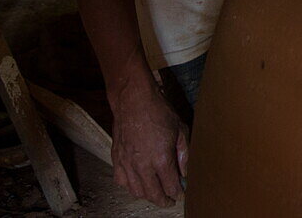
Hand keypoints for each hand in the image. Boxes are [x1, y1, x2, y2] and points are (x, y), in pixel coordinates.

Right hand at [108, 72, 189, 206]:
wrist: (134, 101)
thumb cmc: (159, 112)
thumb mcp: (181, 130)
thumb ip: (184, 154)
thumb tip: (184, 172)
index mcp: (161, 159)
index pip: (170, 186)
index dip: (177, 193)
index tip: (180, 193)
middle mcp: (142, 165)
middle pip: (153, 194)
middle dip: (163, 200)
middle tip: (169, 200)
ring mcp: (127, 163)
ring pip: (136, 191)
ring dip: (147, 195)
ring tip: (155, 193)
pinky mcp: (116, 159)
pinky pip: (121, 181)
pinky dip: (130, 186)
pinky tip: (138, 182)